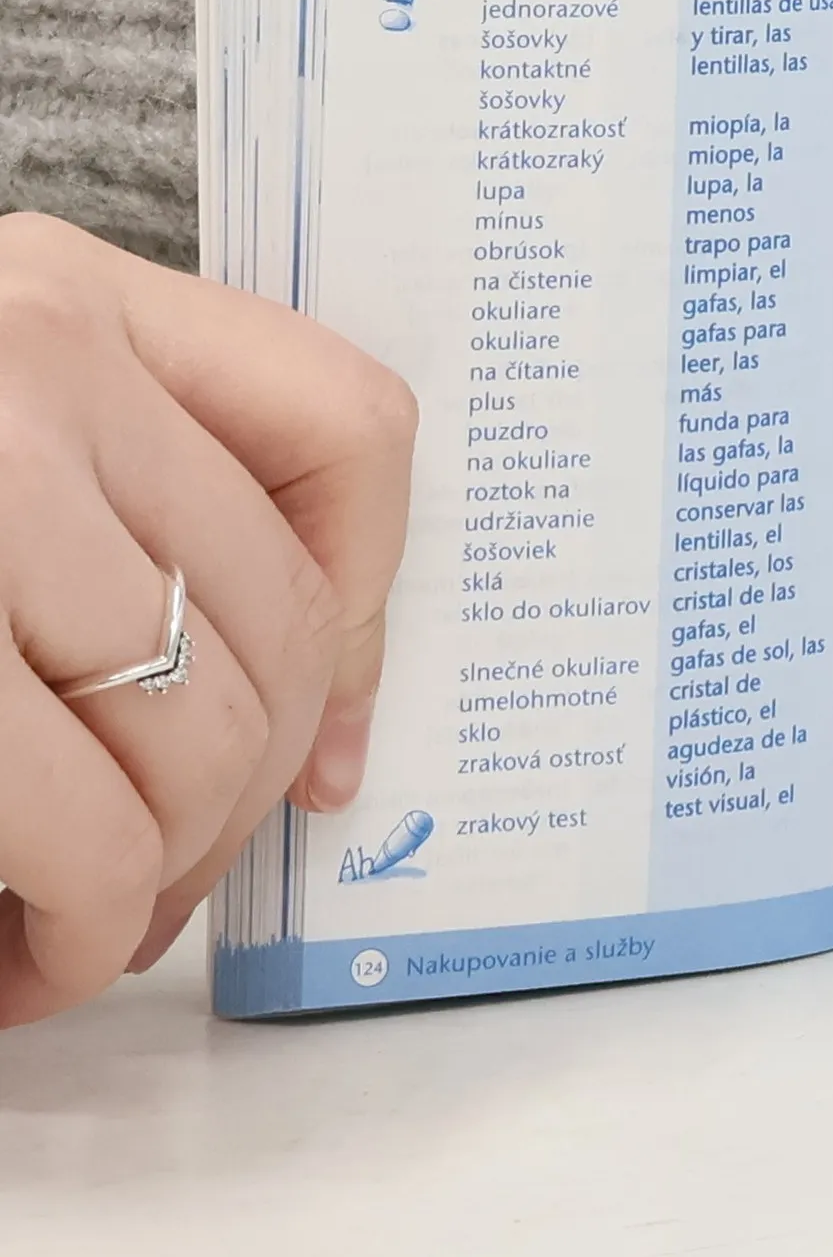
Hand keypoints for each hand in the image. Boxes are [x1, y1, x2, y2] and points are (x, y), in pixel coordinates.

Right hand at [0, 216, 415, 1025]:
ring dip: (157, 883)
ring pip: (199, 735)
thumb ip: (122, 516)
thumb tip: (321, 736)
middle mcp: (26, 356)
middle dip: (242, 798)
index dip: (372, 609)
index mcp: (62, 294)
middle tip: (165, 880)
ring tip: (83, 931)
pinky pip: (83, 826)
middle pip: (280, 620)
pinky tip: (22, 963)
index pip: (346, 426)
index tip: (333, 740)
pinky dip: (75, 929)